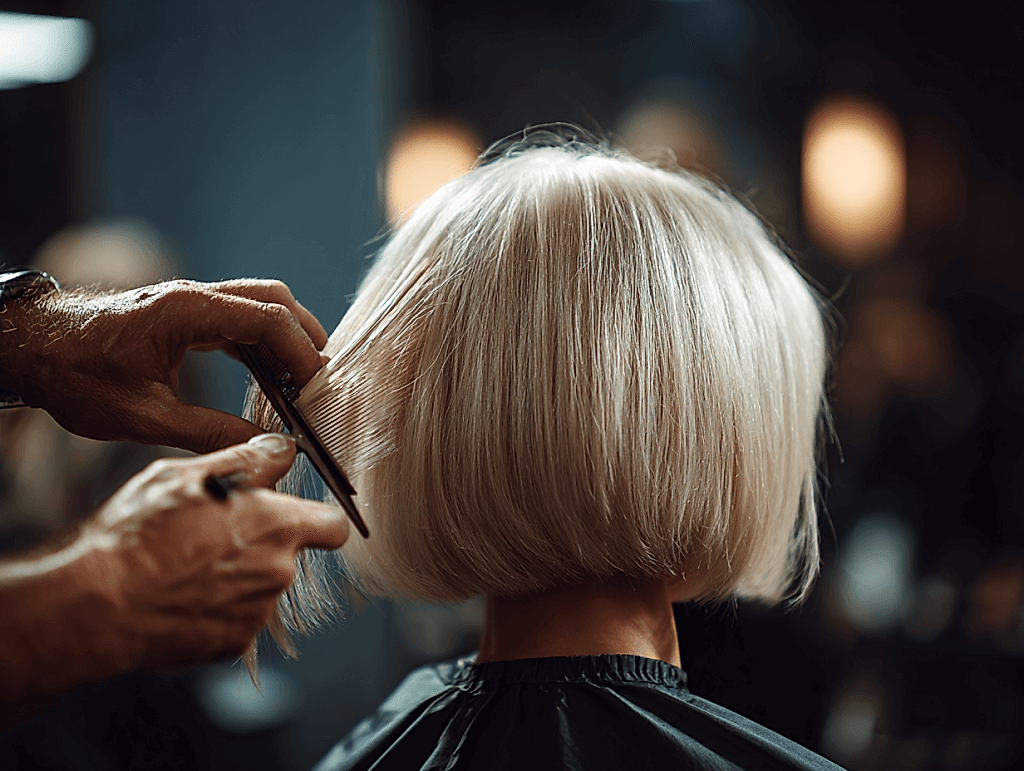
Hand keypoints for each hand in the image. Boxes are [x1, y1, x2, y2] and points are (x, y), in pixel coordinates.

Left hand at [0, 278, 328, 453]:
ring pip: (259, 307)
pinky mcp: (184, 316)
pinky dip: (261, 346)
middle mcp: (196, 298)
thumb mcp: (142, 416)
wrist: (31, 348)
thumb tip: (259, 448)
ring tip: (300, 385)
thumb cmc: (75, 375)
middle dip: (306, 339)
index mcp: (187, 311)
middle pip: (274, 301)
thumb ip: (206, 430)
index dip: (302, 353)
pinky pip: (238, 322)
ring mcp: (191, 304)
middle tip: (319, 384)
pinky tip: (266, 380)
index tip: (317, 391)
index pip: (268, 319)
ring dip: (286, 341)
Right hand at [0, 434, 346, 724]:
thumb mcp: (188, 476)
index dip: (316, 519)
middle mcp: (278, 571)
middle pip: (288, 555)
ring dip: (236, 576)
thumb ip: (248, 461)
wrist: (101, 607)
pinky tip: (181, 595)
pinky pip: (235, 618)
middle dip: (260, 545)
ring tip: (186, 566)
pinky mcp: (233, 643)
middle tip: (213, 536)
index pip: (333, 524)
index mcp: (276, 526)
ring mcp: (257, 611)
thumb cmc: (139, 537)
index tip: (294, 516)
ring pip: (259, 586)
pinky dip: (216, 609)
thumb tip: (281, 449)